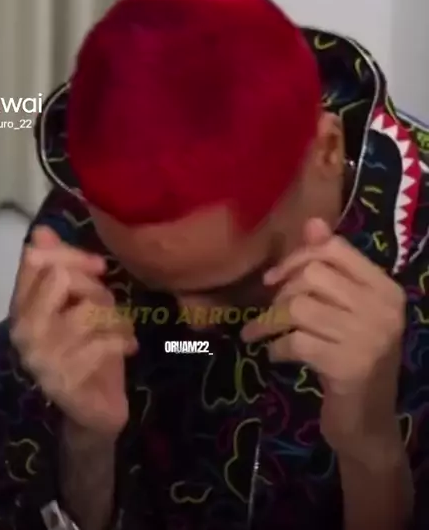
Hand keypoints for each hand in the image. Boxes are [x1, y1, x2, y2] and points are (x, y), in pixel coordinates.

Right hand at [10, 226, 136, 436]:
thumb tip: (42, 230)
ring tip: (121, 329)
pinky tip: (128, 348)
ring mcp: (41, 358)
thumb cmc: (88, 348)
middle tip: (111, 306)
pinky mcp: (64, 380)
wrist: (94, 410)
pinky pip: (102, 342)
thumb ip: (63, 267)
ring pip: (88, 308)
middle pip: (62, 277)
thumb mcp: (79, 303)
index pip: (36, 259)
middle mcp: (23, 331)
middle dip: (95, 286)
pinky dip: (122, 340)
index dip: (72, 254)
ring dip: (115, 316)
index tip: (100, 267)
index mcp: (21, 307)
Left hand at [241, 219, 405, 459]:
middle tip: (272, 313)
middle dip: (282, 292)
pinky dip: (276, 347)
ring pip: (299, 307)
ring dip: (270, 321)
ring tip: (260, 333)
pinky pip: (295, 340)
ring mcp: (368, 338)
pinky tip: (277, 355)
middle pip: (314, 275)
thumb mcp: (345, 310)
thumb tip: (312, 222)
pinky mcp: (347, 367)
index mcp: (386, 289)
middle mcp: (383, 309)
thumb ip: (330, 268)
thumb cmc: (352, 358)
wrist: (368, 425)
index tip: (276, 277)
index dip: (299, 257)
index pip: (336, 248)